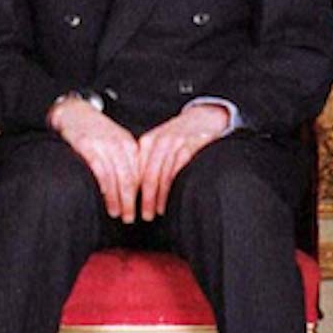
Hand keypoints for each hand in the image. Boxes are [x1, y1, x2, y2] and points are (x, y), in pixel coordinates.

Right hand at [49, 98, 140, 220]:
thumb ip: (123, 161)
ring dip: (119, 200)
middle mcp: (120, 144)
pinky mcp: (87, 146)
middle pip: (132, 178)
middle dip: (132, 201)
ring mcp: (104, 145)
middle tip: (131, 218)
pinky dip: (105, 189)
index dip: (144, 195)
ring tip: (118, 214)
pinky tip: (106, 201)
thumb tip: (132, 190)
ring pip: (117, 178)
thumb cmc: (92, 131)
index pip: (141, 174)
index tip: (144, 210)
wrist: (72, 111)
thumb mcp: (113, 143)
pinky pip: (101, 172)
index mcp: (129, 144)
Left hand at [137, 104, 227, 220]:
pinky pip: (176, 171)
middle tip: (139, 215)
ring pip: (160, 175)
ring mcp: (174, 144)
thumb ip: (150, 161)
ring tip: (153, 213)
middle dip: (142, 198)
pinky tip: (167, 201)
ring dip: (155, 198)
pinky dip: (170, 188)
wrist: (207, 117)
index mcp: (147, 142)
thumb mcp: (161, 144)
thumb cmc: (182, 136)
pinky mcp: (190, 146)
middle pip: (146, 175)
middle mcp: (158, 142)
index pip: (134, 170)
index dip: (129, 190)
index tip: (125, 206)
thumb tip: (133, 188)